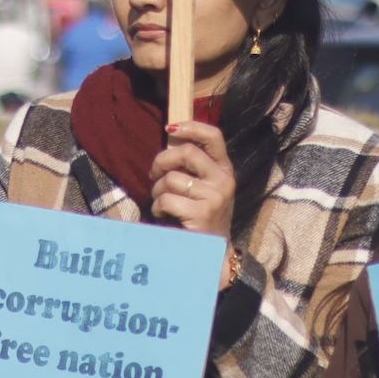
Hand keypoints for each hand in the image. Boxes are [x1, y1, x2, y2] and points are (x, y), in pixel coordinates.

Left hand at [148, 121, 234, 237]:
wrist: (213, 250)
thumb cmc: (203, 215)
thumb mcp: (205, 186)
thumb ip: (194, 166)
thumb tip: (170, 139)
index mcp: (224, 169)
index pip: (213, 136)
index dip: (191, 127)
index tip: (170, 129)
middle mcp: (223, 180)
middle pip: (186, 152)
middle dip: (162, 160)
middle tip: (154, 174)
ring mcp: (215, 196)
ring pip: (171, 179)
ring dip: (157, 190)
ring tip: (161, 201)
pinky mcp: (202, 213)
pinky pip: (167, 199)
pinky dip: (157, 207)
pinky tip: (163, 214)